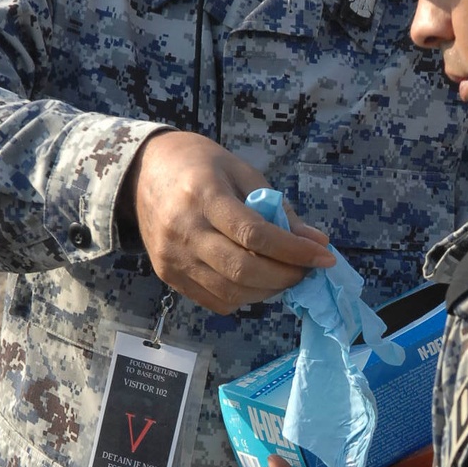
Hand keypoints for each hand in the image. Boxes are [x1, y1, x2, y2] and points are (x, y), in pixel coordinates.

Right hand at [119, 131, 333, 313]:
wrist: (143, 172)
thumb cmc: (200, 165)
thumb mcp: (243, 173)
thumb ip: (278, 209)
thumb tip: (317, 242)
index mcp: (204, 196)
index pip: (254, 235)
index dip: (294, 251)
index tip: (324, 256)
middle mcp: (184, 231)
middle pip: (242, 270)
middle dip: (285, 276)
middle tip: (307, 270)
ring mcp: (172, 258)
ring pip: (230, 292)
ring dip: (268, 291)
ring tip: (286, 275)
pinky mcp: (168, 276)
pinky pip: (215, 301)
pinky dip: (245, 298)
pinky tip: (258, 282)